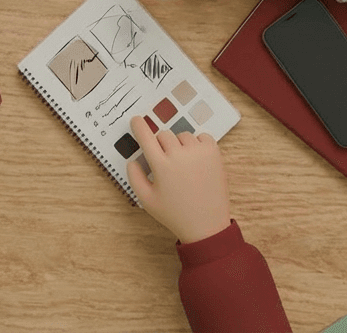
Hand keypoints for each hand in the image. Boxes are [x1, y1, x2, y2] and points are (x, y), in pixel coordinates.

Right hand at [126, 116, 230, 243]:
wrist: (207, 226)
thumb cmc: (175, 214)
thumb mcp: (147, 201)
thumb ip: (135, 178)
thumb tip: (132, 160)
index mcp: (161, 165)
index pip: (146, 137)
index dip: (139, 126)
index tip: (136, 120)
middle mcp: (179, 154)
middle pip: (164, 135)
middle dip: (162, 145)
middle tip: (166, 162)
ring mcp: (198, 151)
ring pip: (182, 135)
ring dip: (180, 145)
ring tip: (184, 166)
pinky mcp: (214, 152)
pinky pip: (201, 136)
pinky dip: (197, 144)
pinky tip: (196, 160)